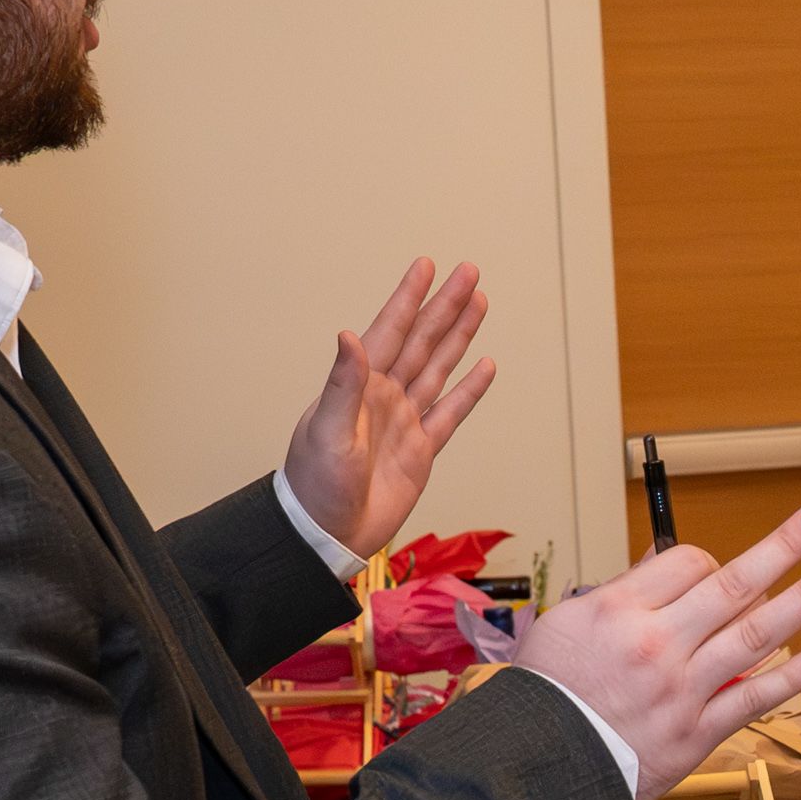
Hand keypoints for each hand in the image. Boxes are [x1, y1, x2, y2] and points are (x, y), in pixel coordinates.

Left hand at [282, 260, 497, 558]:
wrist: (328, 533)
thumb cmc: (316, 484)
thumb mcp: (327, 431)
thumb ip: (343, 384)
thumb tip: (349, 336)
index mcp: (360, 386)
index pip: (391, 330)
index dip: (409, 298)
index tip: (426, 266)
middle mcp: (385, 396)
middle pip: (423, 341)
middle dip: (446, 306)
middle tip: (468, 272)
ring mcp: (405, 421)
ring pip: (439, 368)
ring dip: (459, 336)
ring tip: (479, 303)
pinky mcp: (421, 451)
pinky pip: (450, 412)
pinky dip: (468, 390)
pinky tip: (484, 367)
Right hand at [516, 506, 800, 799]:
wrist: (537, 771)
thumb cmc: (548, 695)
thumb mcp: (566, 624)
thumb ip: (622, 592)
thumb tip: (666, 560)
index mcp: (620, 610)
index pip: (689, 563)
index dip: (707, 561)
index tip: (709, 572)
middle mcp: (658, 644)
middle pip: (734, 583)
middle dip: (783, 547)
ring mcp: (683, 689)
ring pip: (756, 633)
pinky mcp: (696, 733)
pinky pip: (753, 698)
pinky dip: (791, 677)